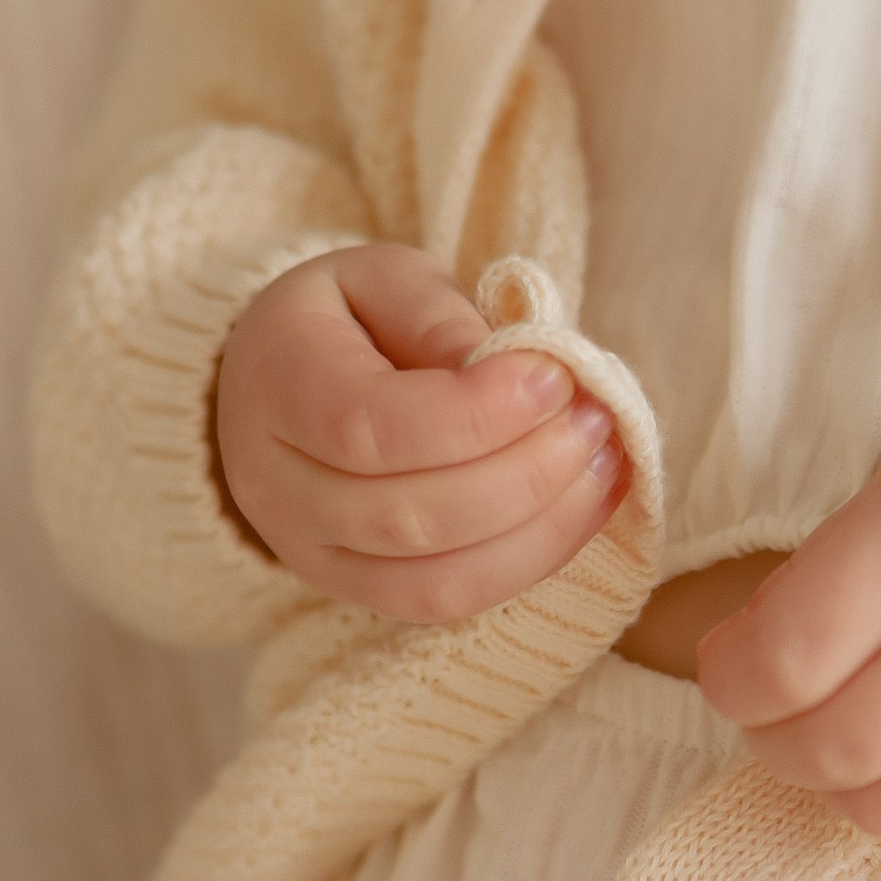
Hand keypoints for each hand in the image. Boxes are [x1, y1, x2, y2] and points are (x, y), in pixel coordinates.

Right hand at [214, 242, 629, 624]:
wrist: (277, 383)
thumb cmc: (344, 319)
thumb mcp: (382, 278)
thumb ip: (437, 316)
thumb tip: (513, 372)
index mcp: (275, 384)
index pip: (369, 426)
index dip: (476, 415)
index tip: (555, 376)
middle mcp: (276, 486)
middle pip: (407, 515)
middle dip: (527, 472)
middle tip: (597, 415)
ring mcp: (310, 553)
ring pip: (433, 579)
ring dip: (541, 527)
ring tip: (605, 462)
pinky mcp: (355, 592)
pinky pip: (445, 603)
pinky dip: (528, 562)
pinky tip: (582, 506)